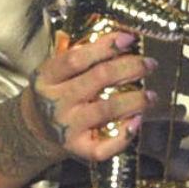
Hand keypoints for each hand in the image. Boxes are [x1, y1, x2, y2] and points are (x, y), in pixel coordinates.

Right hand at [27, 30, 158, 164]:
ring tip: (151, 95)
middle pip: (97, 79)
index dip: (104, 47)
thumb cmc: (58, 92)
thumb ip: (82, 56)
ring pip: (107, 109)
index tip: (129, 38)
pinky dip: (125, 134)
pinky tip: (137, 121)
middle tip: (150, 64)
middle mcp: (55, 103)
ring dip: (135, 100)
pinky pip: (105, 146)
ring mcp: (66, 128)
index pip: (75, 59)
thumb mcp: (57, 72)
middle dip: (129, 67)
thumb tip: (122, 39)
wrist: (37, 130)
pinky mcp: (78, 149)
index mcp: (47, 78)